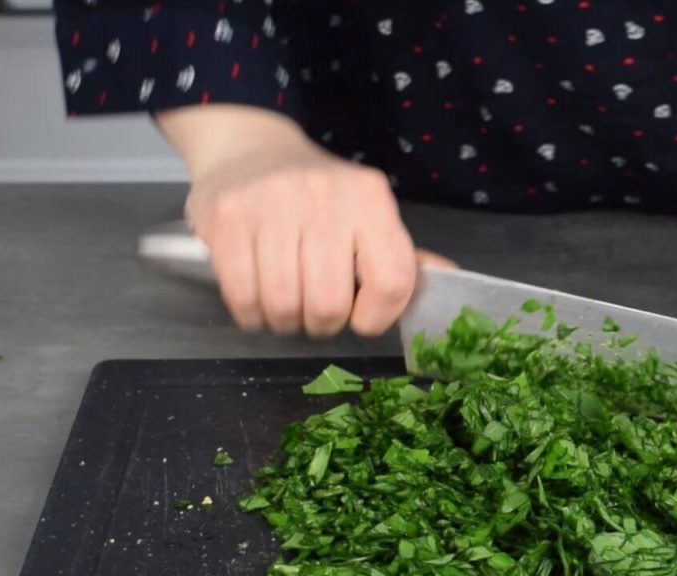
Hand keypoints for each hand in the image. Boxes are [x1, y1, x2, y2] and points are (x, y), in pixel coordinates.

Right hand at [164, 106, 448, 336]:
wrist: (248, 148)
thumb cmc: (318, 196)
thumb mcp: (367, 214)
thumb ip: (401, 255)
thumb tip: (449, 282)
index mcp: (370, 198)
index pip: (392, 280)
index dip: (377, 317)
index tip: (361, 317)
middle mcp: (325, 196)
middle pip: (330, 304)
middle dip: (323, 324)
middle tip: (315, 312)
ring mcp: (271, 204)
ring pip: (283, 306)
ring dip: (284, 321)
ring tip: (285, 305)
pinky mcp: (227, 218)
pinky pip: (241, 297)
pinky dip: (251, 314)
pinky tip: (257, 299)